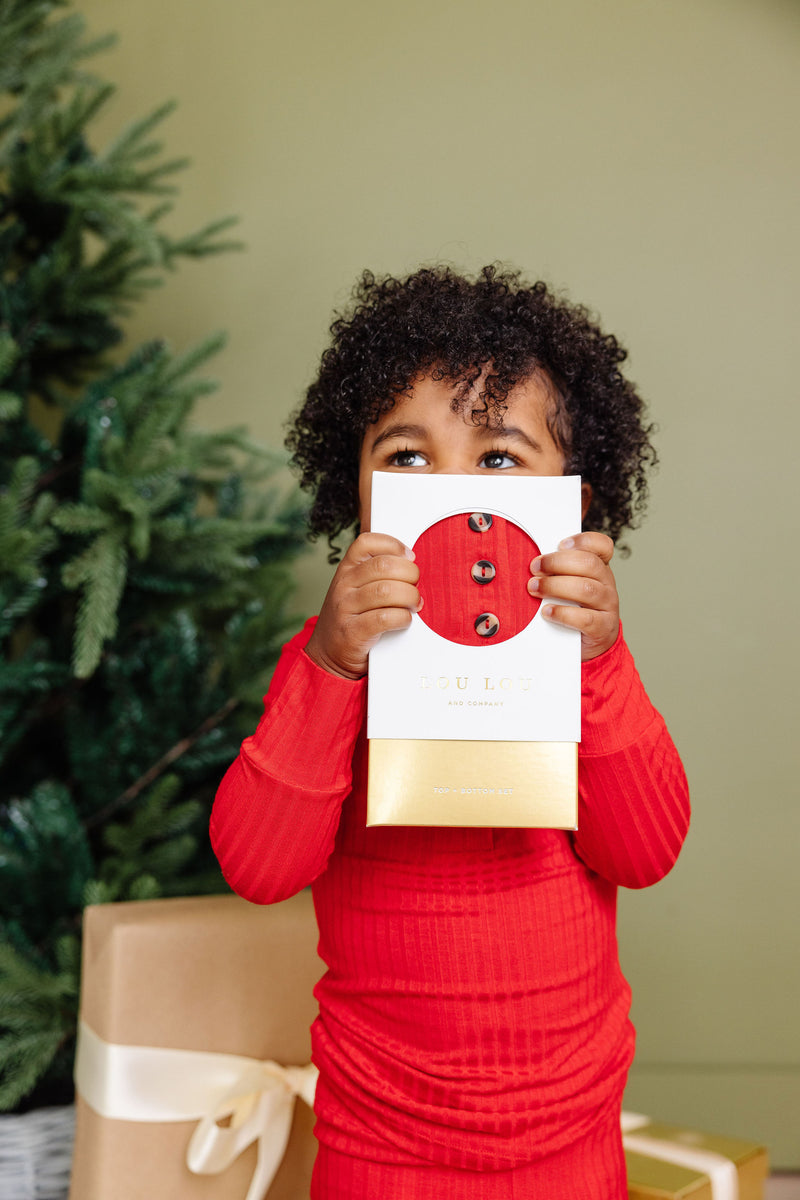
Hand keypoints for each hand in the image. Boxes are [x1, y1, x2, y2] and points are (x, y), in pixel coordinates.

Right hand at [305, 533, 420, 679]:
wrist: (328, 655)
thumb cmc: (351, 618)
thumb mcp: (355, 589)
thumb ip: (377, 574)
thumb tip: (412, 563)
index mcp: (346, 570)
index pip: (367, 542)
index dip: (393, 545)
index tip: (409, 557)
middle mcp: (343, 585)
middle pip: (383, 565)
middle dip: (409, 574)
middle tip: (415, 585)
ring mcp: (346, 608)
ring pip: (387, 591)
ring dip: (409, 597)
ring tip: (413, 604)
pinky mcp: (353, 632)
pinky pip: (385, 618)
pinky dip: (402, 618)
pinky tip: (404, 620)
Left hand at [528, 532, 619, 661]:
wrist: (589, 643)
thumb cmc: (574, 608)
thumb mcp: (569, 585)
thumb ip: (557, 571)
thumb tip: (531, 560)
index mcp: (599, 568)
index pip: (602, 546)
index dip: (583, 541)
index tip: (560, 544)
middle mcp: (606, 584)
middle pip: (589, 564)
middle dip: (557, 563)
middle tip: (535, 567)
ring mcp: (607, 606)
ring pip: (586, 589)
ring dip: (555, 586)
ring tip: (534, 588)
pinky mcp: (602, 627)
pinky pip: (586, 618)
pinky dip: (563, 613)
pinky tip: (547, 612)